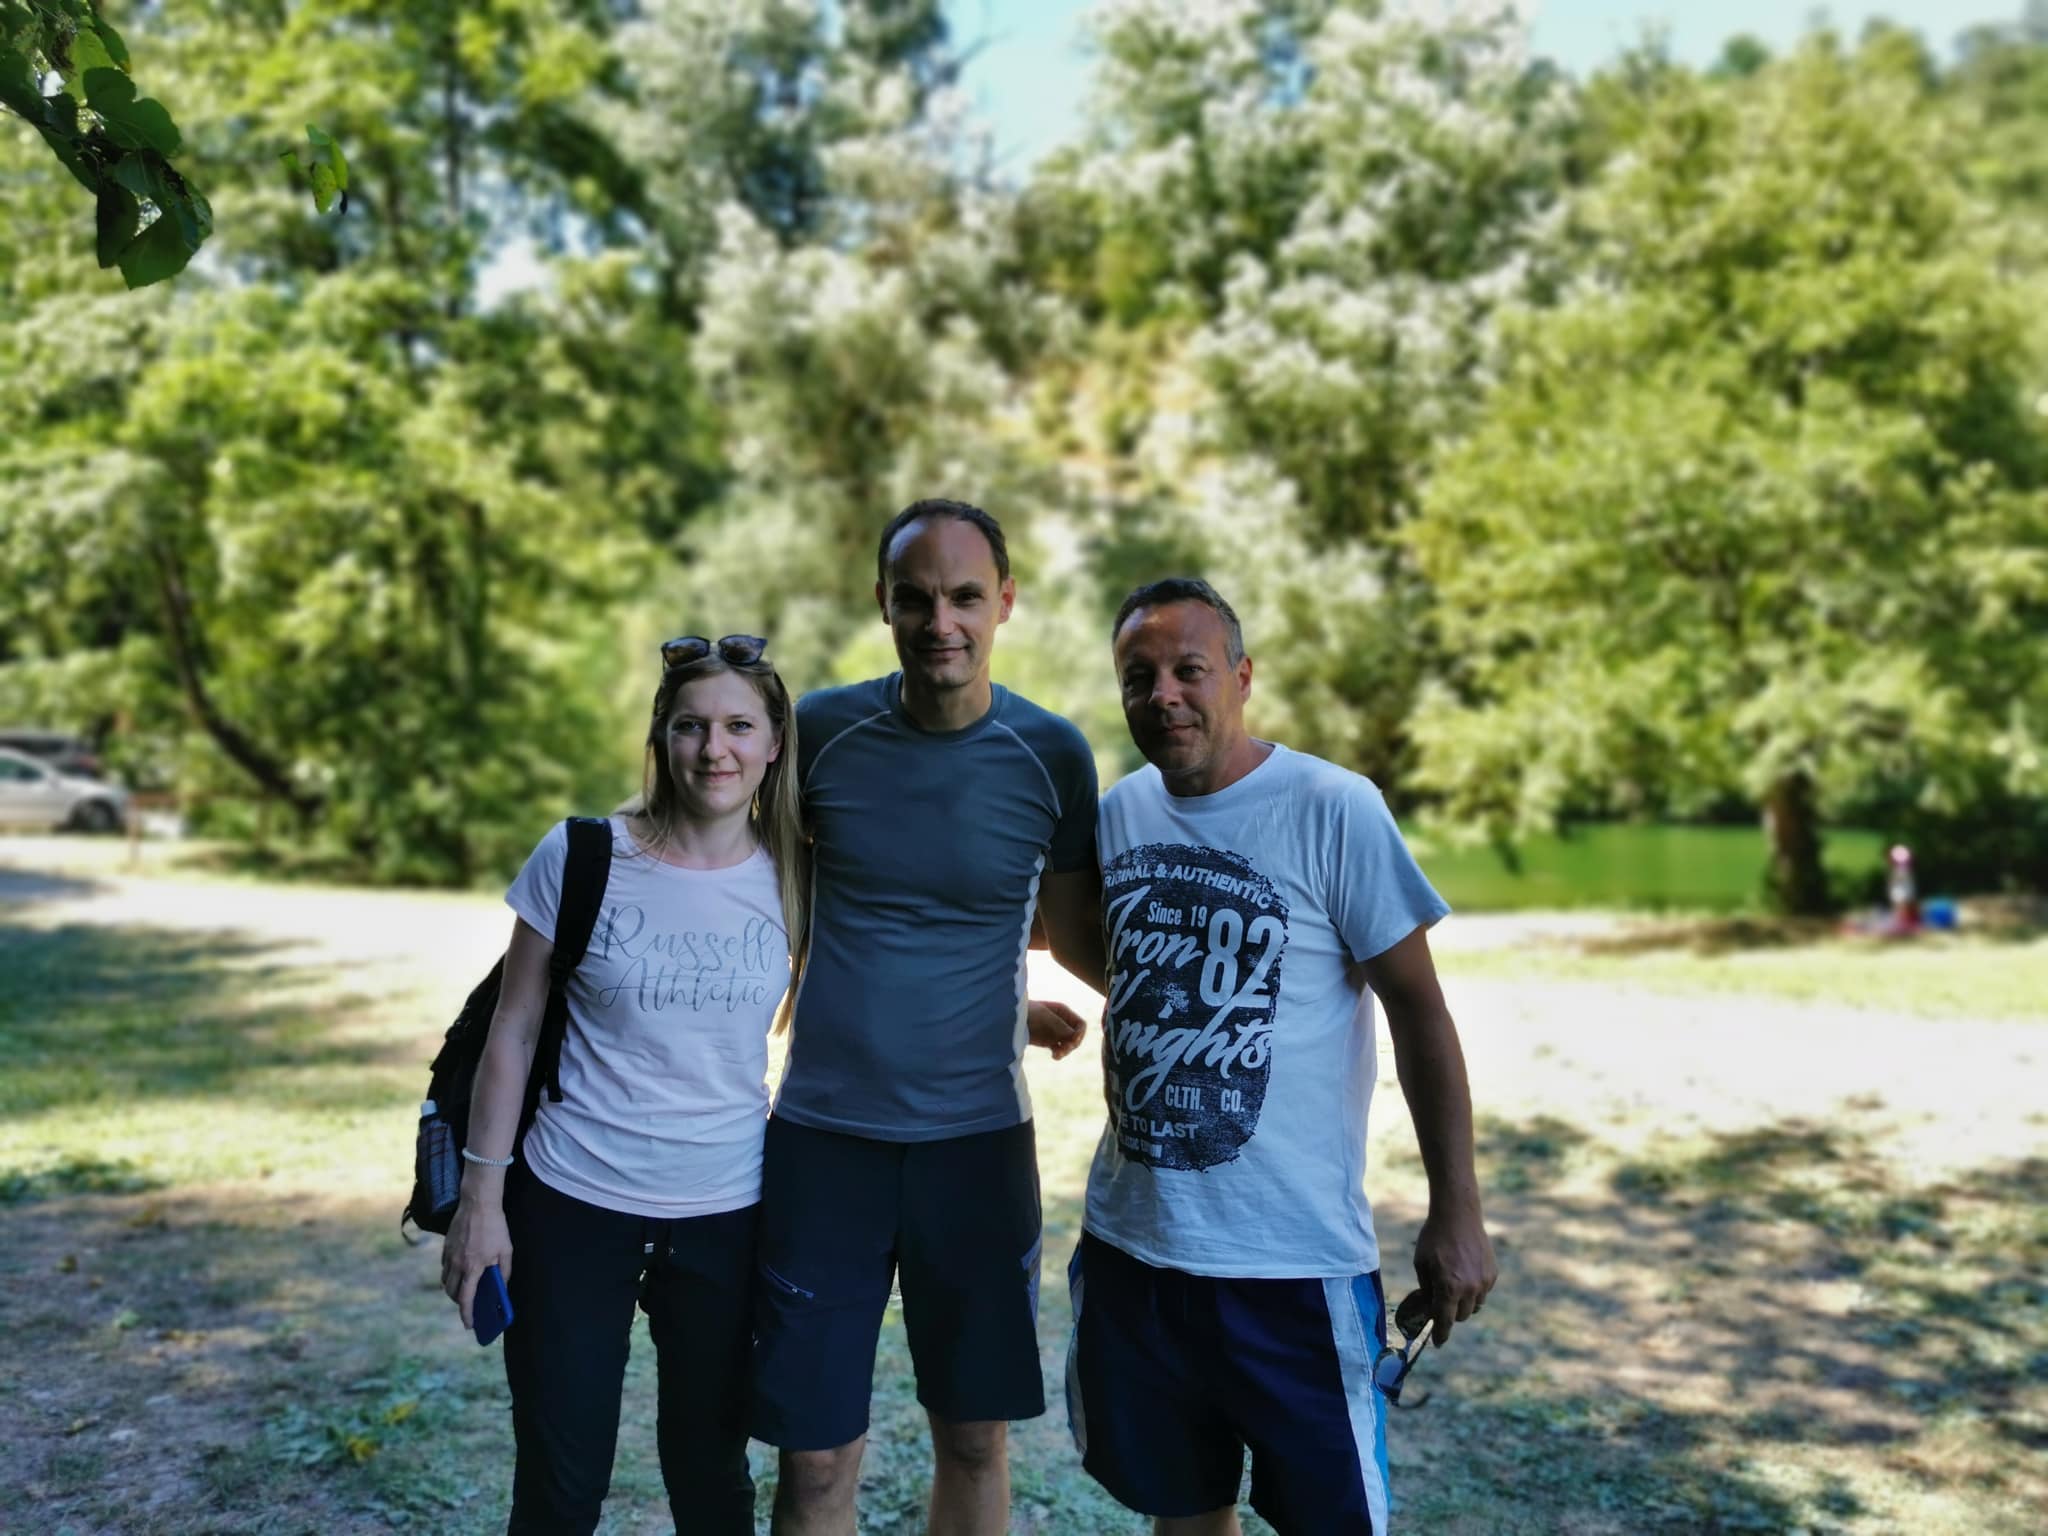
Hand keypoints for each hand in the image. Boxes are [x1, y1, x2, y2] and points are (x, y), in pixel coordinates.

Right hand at [441, 1195, 513, 1331]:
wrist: (478, 1203)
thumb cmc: (495, 1227)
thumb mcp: (506, 1250)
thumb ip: (504, 1271)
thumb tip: (502, 1287)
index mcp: (473, 1268)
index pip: (466, 1299)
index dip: (467, 1315)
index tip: (470, 1325)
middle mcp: (457, 1265)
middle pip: (453, 1293)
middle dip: (460, 1304)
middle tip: (470, 1306)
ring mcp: (449, 1255)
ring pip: (446, 1282)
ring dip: (454, 1290)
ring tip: (465, 1291)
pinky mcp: (445, 1247)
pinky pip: (444, 1268)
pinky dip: (450, 1276)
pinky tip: (460, 1273)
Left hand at [1026, 999, 1088, 1060]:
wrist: (1009, 1019)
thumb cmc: (1027, 1012)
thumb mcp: (1045, 1017)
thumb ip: (1060, 1026)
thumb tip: (1075, 1037)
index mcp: (1063, 1012)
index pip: (1080, 1024)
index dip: (1080, 1034)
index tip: (1073, 1041)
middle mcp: (1061, 1022)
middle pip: (1076, 1036)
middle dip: (1072, 1044)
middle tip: (1064, 1049)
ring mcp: (1055, 1033)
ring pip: (1068, 1045)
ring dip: (1066, 1051)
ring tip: (1057, 1055)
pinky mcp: (1048, 1042)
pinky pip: (1059, 1049)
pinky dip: (1059, 1054)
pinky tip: (1054, 1057)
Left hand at [1411, 1203, 1496, 1347]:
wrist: (1458, 1215)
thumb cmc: (1434, 1238)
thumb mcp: (1421, 1264)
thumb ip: (1426, 1289)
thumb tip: (1430, 1306)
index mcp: (1448, 1287)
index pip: (1445, 1321)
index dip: (1441, 1335)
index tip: (1438, 1343)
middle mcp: (1469, 1288)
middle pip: (1462, 1316)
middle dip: (1451, 1314)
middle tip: (1441, 1303)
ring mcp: (1484, 1281)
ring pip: (1475, 1306)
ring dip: (1464, 1303)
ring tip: (1454, 1286)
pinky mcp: (1493, 1273)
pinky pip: (1483, 1292)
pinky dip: (1474, 1290)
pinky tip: (1465, 1274)